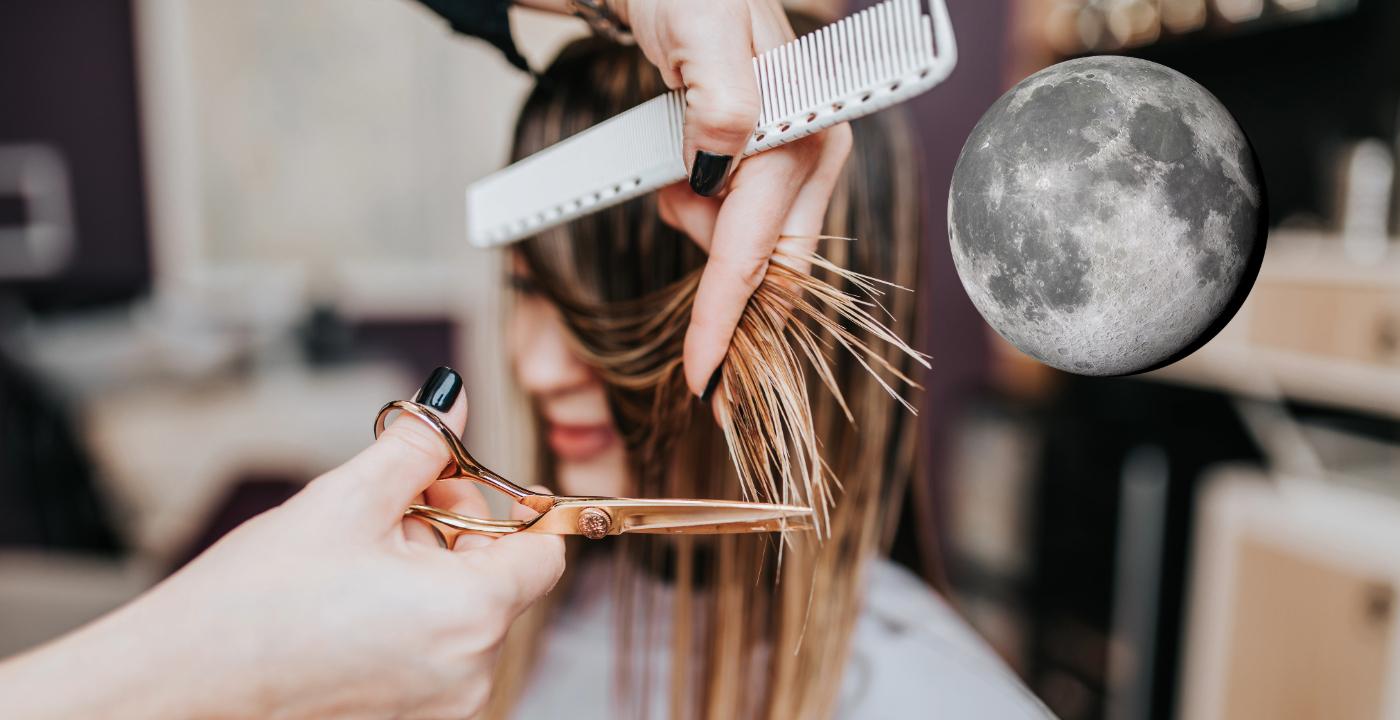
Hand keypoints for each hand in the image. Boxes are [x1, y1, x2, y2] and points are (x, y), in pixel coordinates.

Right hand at [0, 367, 563, 719]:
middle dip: (456, 528)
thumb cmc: (255, 602)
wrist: (177, 685)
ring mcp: (439, 706)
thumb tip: (453, 401)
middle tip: (395, 500)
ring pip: (466, 613)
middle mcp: (470, 674)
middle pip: (502, 579)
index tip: (468, 483)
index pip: (545, 553)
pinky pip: (437, 651)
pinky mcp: (407, 719)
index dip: (513, 507)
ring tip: (360, 551)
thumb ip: (418, 445)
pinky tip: (352, 596)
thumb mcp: (346, 500)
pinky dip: (413, 614)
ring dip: (431, 569)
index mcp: (471, 616)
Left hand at [616, 0, 853, 398]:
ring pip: (749, 249)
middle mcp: (810, 157)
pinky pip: (739, 225)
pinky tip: (685, 180)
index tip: (702, 378)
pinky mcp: (767, 165)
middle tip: (689, 325)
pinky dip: (703, 221)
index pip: (757, 252)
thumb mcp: (701, 33)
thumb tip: (724, 157)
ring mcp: (792, 163)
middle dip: (726, 303)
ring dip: (700, 235)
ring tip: (671, 174)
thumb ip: (722, 100)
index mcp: (802, 136)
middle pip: (770, 269)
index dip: (726, 320)